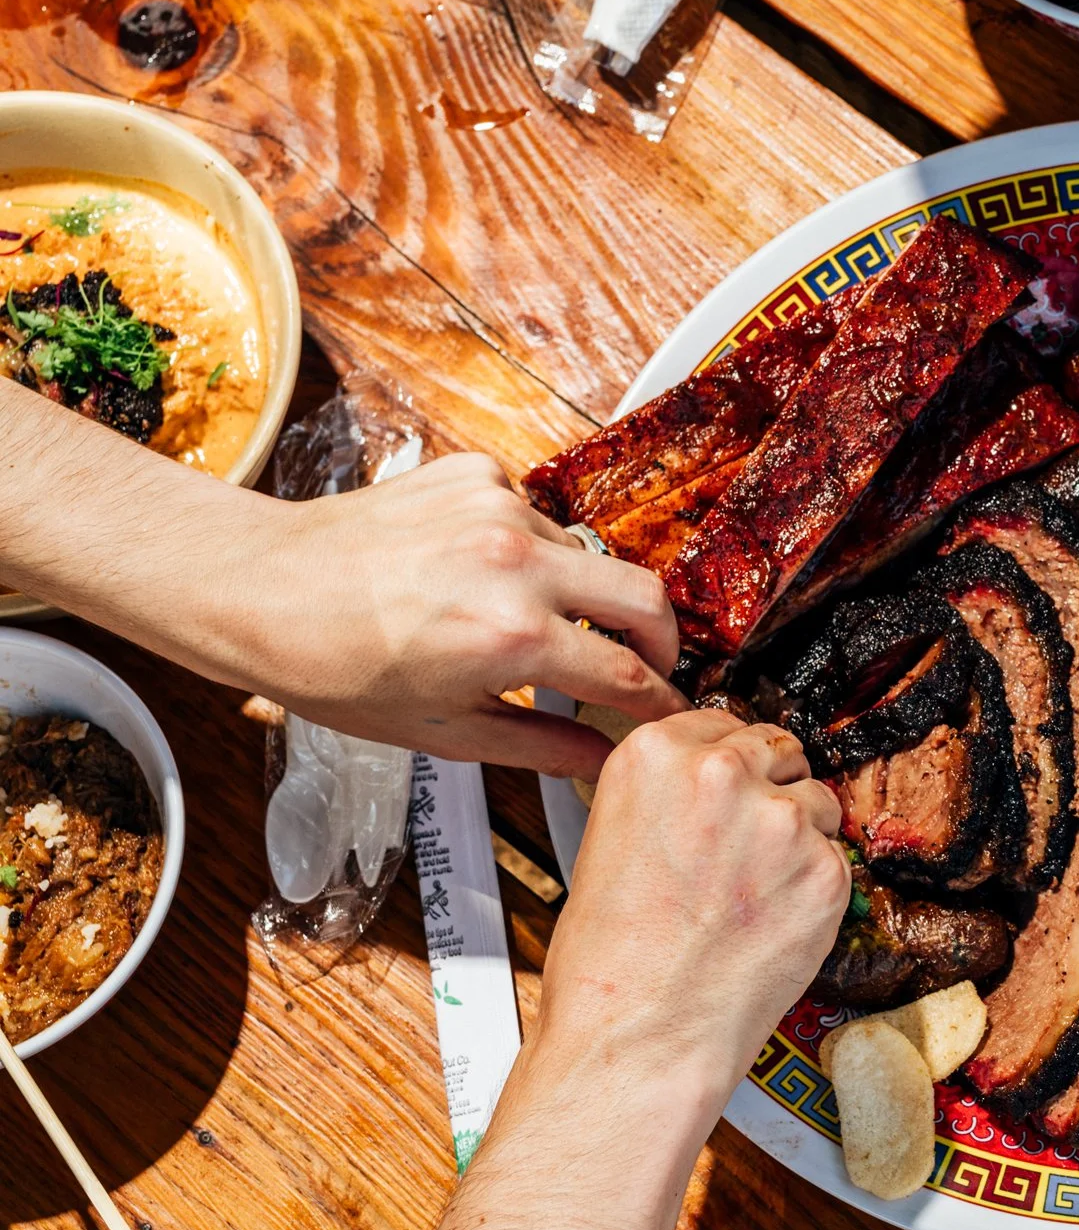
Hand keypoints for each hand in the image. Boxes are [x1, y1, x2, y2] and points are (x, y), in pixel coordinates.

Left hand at [252, 453, 685, 777]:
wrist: (259, 588)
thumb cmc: (334, 666)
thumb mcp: (443, 731)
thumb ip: (541, 744)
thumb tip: (600, 755)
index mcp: (512, 636)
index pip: (628, 672)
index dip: (660, 701)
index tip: (668, 710)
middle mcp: (517, 563)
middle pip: (646, 595)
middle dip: (662, 637)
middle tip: (648, 662)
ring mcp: (499, 508)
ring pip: (586, 554)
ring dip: (579, 592)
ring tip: (530, 620)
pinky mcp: (477, 474)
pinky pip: (535, 515)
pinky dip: (526, 550)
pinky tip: (479, 572)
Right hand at [539, 710, 849, 1086]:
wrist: (639, 1035)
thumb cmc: (610, 961)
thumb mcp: (612, 838)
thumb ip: (669, 794)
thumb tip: (717, 779)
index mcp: (655, 755)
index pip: (723, 722)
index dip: (732, 761)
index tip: (733, 787)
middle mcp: (722, 772)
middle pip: (779, 749)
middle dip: (771, 788)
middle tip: (750, 846)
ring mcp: (781, 820)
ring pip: (818, 802)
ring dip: (800, 838)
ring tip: (755, 896)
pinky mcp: (826, 870)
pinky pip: (837, 860)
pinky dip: (817, 889)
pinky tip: (774, 925)